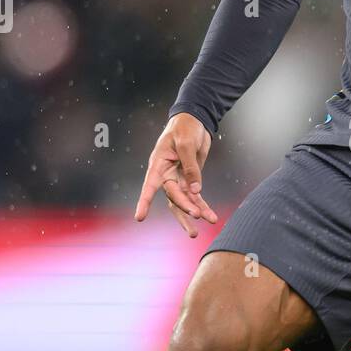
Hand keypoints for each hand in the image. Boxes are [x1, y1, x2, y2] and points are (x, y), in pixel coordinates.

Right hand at [134, 112, 219, 237]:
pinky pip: (195, 196)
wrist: (195, 121)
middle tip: (196, 215)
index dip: (145, 201)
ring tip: (199, 229)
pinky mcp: (191, 179)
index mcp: (159, 164)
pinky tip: (211, 217)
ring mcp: (179, 178)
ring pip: (184, 201)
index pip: (150, 185)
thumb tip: (196, 190)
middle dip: (185, 206)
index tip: (140, 217)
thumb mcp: (186, 144)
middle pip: (173, 195)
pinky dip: (203, 206)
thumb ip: (190, 167)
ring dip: (194, 213)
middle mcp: (166, 174)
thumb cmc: (185, 128)